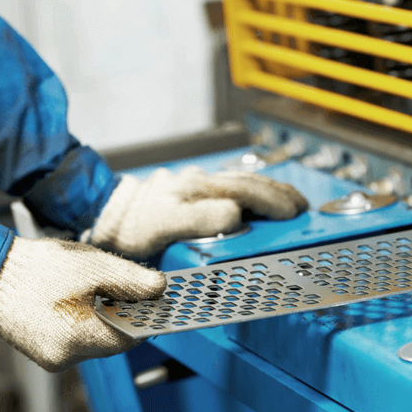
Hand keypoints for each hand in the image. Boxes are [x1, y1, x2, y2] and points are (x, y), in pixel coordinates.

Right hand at [0, 237, 165, 371]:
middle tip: (128, 288)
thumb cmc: (39, 269)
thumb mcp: (96, 267)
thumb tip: (161, 289)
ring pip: (96, 339)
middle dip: (125, 314)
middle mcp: (65, 358)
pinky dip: (85, 321)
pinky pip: (78, 338)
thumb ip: (134, 280)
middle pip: (114, 340)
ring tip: (98, 289)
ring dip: (105, 317)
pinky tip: (81, 299)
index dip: (146, 317)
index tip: (157, 300)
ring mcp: (53, 357)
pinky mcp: (44, 351)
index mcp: (79, 340)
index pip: (131, 337)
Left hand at [87, 166, 308, 257]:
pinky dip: (259, 188)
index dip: (268, 207)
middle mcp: (200, 183)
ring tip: (294, 202)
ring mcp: (200, 183)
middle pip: (249, 185)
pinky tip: (268, 196)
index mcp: (195, 193)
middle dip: (279, 197)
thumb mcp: (161, 228)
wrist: (109, 216)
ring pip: (245, 181)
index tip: (290, 217)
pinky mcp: (198, 186)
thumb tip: (236, 216)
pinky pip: (236, 183)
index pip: (243, 197)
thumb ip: (199, 220)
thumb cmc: (133, 229)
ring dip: (273, 190)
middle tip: (302, 210)